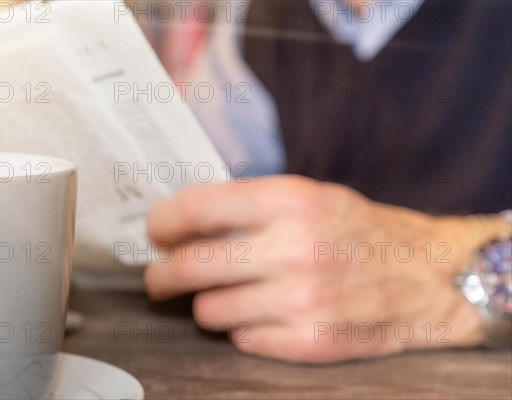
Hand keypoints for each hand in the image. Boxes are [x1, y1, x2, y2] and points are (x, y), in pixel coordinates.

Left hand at [145, 175, 504, 362]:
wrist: (426, 275)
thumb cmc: (359, 231)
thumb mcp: (310, 196)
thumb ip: (249, 207)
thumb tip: (182, 223)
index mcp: (291, 202)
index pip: (198, 208)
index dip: (163, 221)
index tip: (155, 231)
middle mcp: (294, 250)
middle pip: (189, 266)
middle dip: (161, 273)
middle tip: (160, 276)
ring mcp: (302, 301)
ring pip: (207, 311)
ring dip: (207, 303)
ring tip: (226, 294)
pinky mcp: (310, 342)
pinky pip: (241, 339)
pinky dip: (242, 327)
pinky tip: (262, 314)